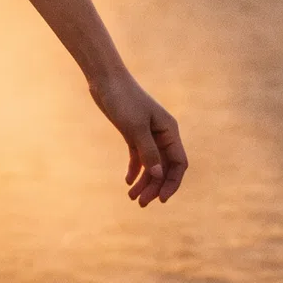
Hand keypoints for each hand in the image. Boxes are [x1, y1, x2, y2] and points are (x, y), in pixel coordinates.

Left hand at [90, 70, 186, 205]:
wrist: (105, 79)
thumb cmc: (122, 99)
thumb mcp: (135, 127)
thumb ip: (148, 152)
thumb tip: (158, 176)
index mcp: (169, 131)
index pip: (178, 164)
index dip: (172, 183)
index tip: (161, 199)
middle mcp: (162, 134)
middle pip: (164, 167)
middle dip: (154, 186)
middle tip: (141, 204)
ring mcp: (148, 134)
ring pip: (151, 164)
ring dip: (144, 181)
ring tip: (132, 198)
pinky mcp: (133, 132)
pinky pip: (138, 156)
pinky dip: (134, 169)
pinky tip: (128, 182)